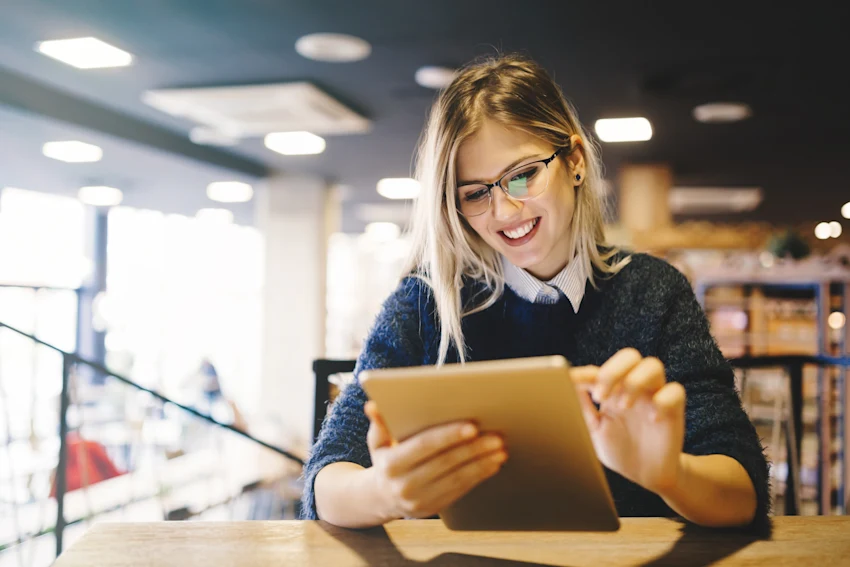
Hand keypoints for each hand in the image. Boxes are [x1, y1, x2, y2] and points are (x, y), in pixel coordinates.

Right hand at [364, 401, 507, 519]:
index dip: (448, 436)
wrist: (382, 497)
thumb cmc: (386, 460)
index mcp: (391, 465)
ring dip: (482, 462)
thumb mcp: (377, 442)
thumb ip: (379, 423)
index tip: (472, 426)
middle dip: (473, 448)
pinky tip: (494, 463)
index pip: (424, 446)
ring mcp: (420, 500)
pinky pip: (462, 490)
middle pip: (446, 462)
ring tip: (501, 448)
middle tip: (496, 436)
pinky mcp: (435, 508)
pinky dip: (480, 475)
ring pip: (458, 478)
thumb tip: (373, 405)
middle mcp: (405, 485)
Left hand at [571, 348, 685, 494]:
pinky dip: (663, 401)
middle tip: (601, 396)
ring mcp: (655, 396)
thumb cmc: (619, 450)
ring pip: (653, 365)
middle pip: (629, 356)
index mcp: (613, 390)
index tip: (572, 381)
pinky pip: (675, 391)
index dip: (586, 374)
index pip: (600, 370)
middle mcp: (634, 388)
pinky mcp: (674, 410)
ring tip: (624, 406)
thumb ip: (582, 409)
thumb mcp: (594, 431)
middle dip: (613, 371)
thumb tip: (565, 386)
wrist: (646, 476)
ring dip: (635, 382)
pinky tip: (652, 419)